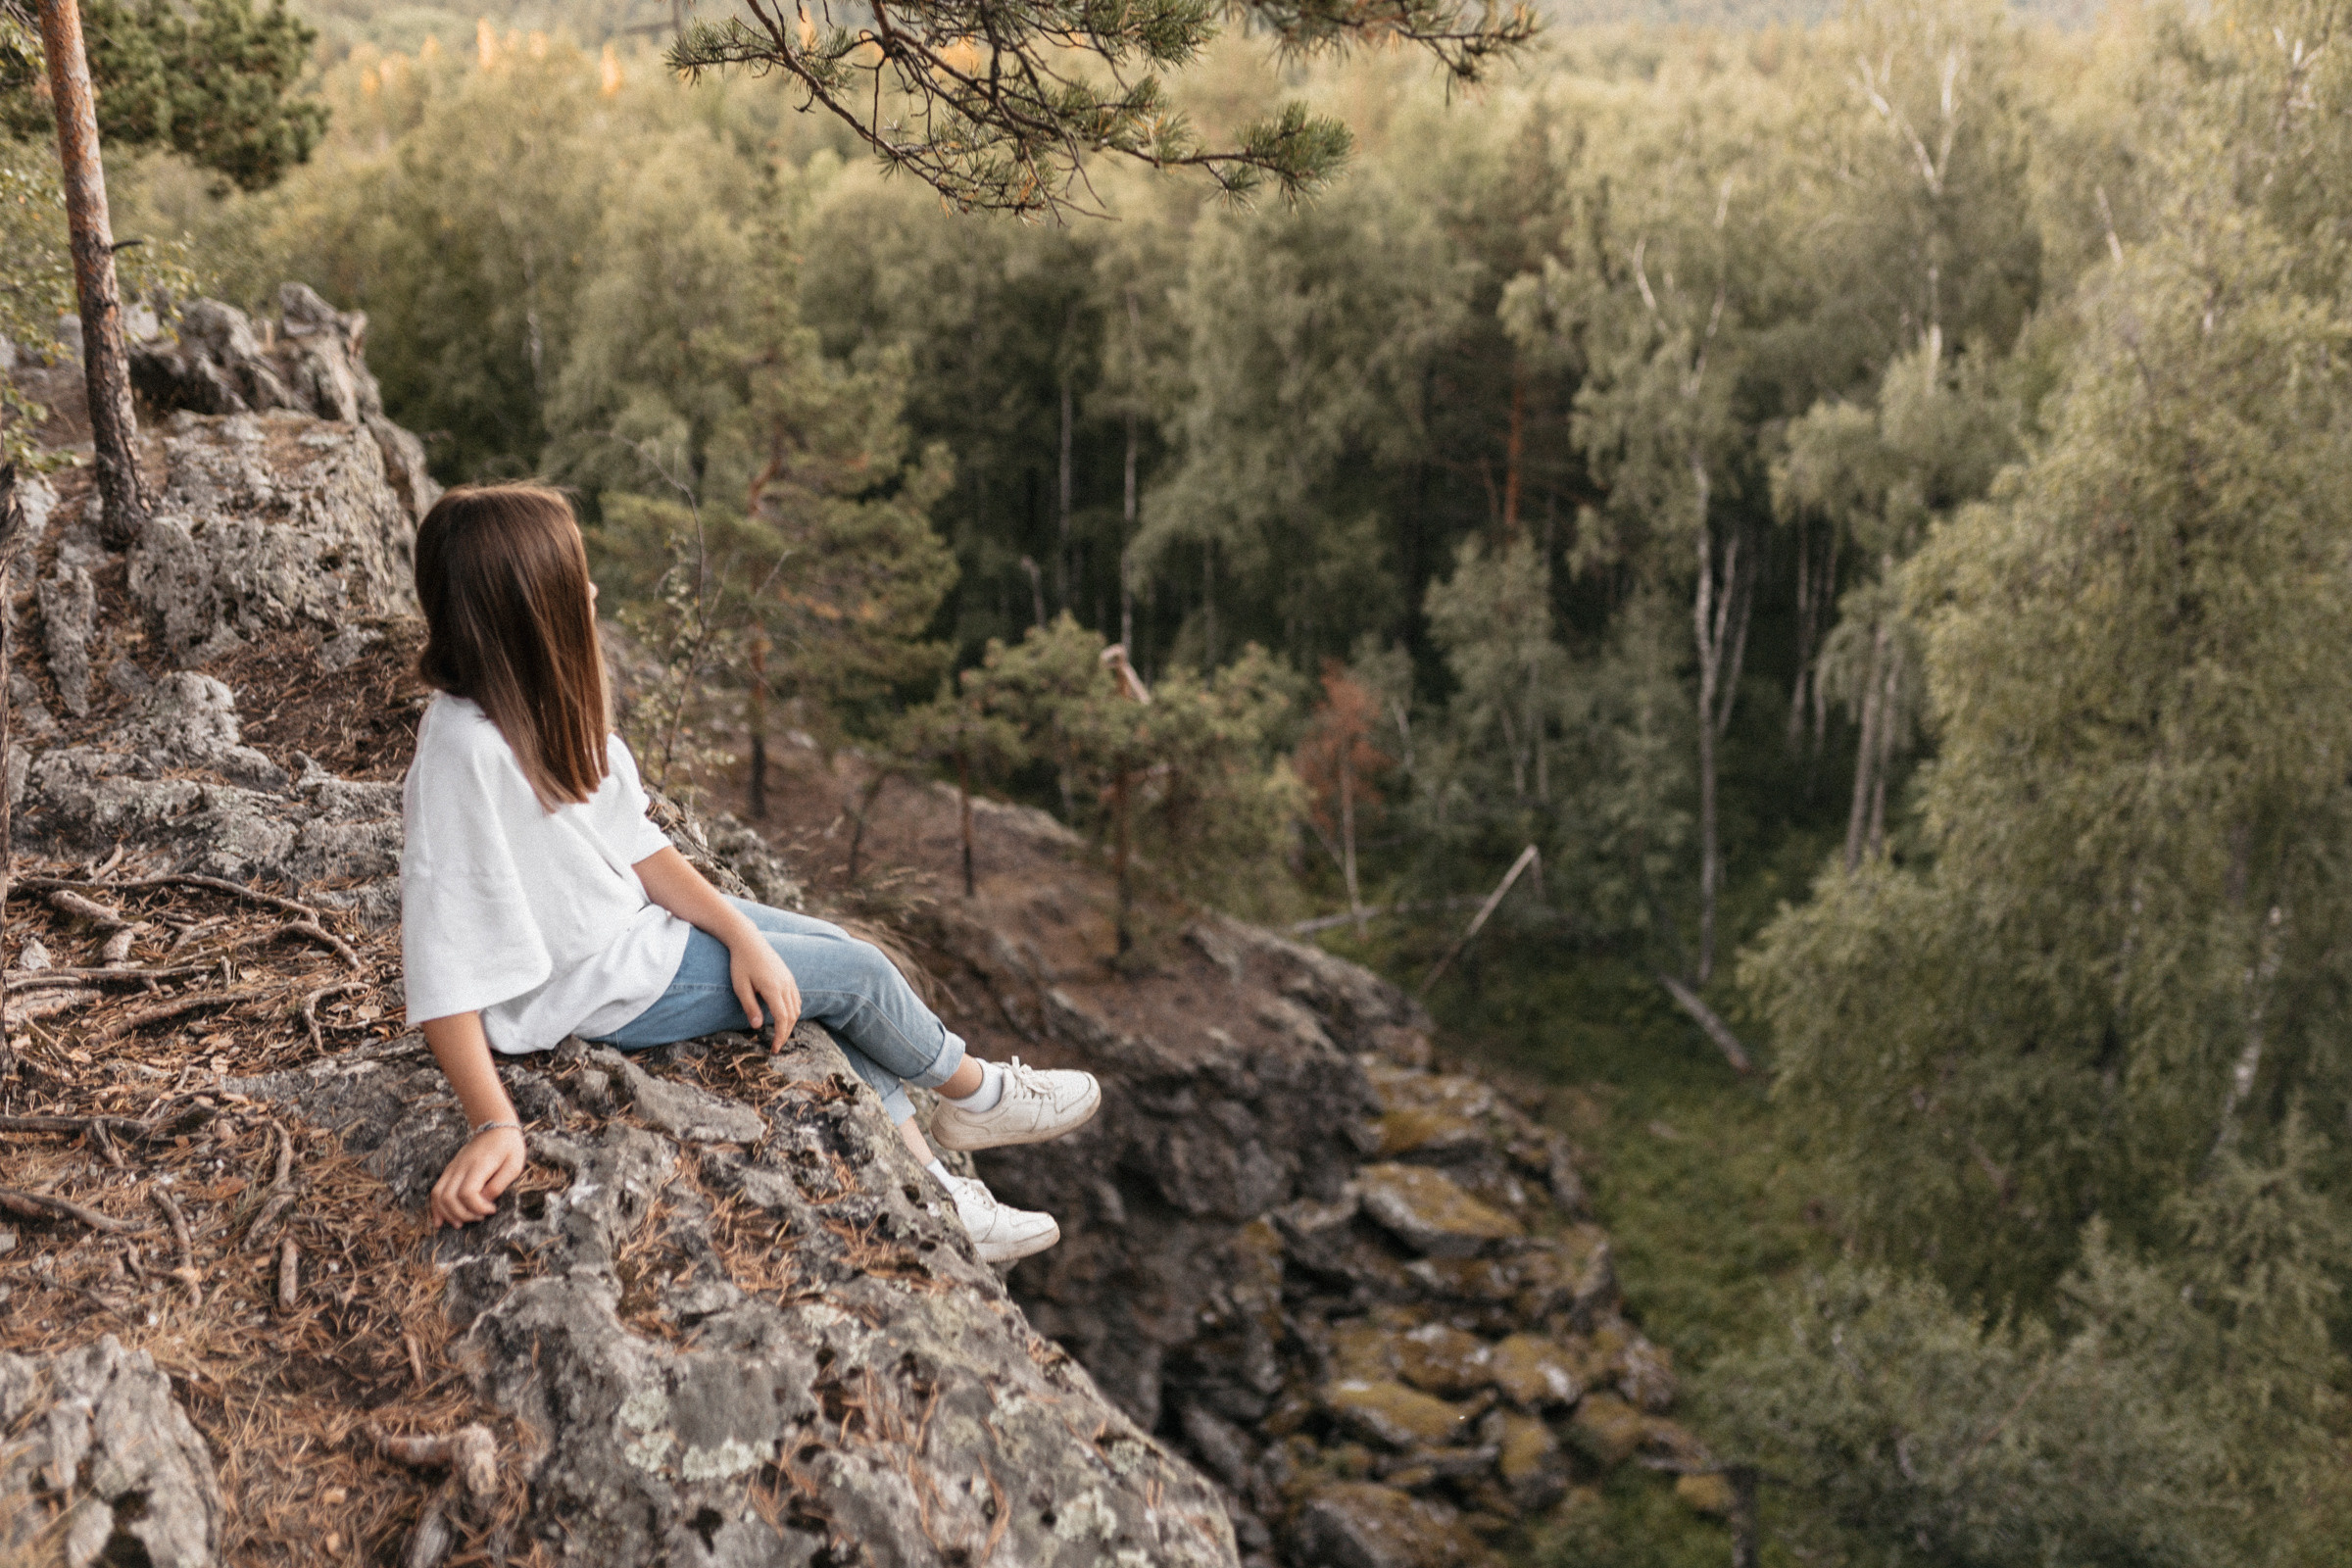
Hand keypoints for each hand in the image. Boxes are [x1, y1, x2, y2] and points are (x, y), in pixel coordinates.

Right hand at [430, 1127, 525, 1228]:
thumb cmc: (508, 1146)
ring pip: (438, 1195)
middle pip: (449, 1197)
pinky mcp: (450, 1170)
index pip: (467, 1193)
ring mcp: (452, 1168)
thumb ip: (499, 1185)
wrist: (495, 1126)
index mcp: (478, 1165)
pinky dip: (436, 1207)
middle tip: (480, 1217)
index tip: (492, 1210)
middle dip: (463, 1214)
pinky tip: (439, 1221)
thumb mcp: (514, 1165)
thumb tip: (485, 1202)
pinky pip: (436, 1190)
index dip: (478, 1207)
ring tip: (460, 1224)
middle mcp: (461, 1167)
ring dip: (447, 1214)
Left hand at [731, 935, 802, 1049]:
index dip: (780, 1036)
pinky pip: (796, 998)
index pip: (782, 1019)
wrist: (748, 940)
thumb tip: (757, 1027)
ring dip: (790, 1023)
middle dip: (786, 1033)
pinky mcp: (788, 976)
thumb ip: (750, 1007)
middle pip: (792, 1016)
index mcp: (773, 989)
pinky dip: (793, 1011)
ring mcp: (789, 980)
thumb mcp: (740, 987)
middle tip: (776, 1046)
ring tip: (780, 1033)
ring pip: (797, 1008)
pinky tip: (785, 1016)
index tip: (774, 1049)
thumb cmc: (741, 963)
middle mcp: (785, 985)